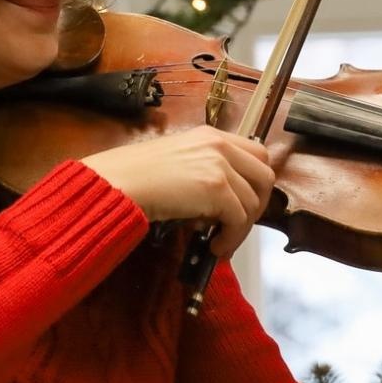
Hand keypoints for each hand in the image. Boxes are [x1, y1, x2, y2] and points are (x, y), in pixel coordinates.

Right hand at [81, 126, 275, 256]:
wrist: (116, 182)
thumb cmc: (134, 177)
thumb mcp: (177, 164)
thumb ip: (204, 174)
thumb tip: (220, 207)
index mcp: (210, 135)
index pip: (255, 154)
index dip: (255, 182)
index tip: (243, 204)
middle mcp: (219, 144)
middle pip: (264, 175)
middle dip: (257, 205)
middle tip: (238, 225)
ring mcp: (220, 164)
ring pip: (253, 202)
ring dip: (241, 228)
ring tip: (219, 242)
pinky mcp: (216, 188)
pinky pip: (239, 219)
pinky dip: (231, 238)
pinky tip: (214, 247)